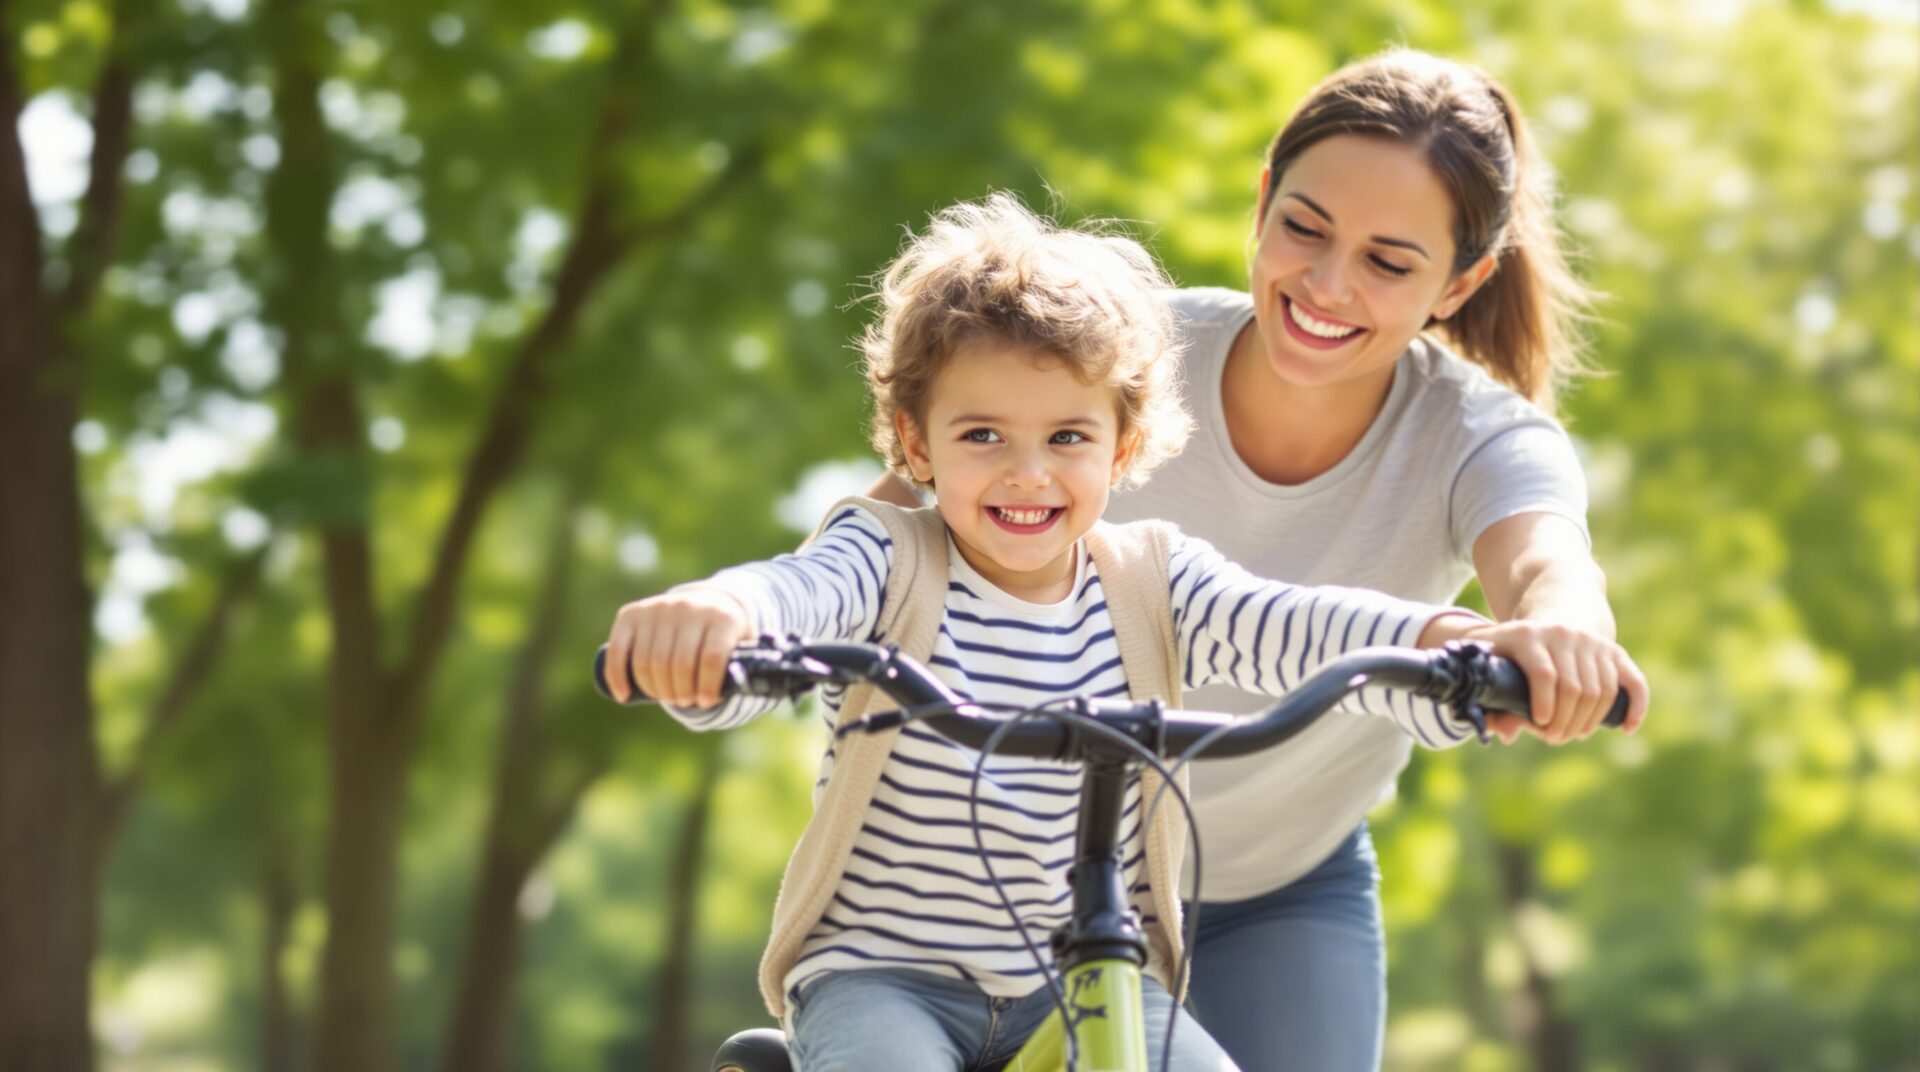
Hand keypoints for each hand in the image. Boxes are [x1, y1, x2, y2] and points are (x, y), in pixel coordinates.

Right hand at [605, 587, 753, 708]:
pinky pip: (619, 649)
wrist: (707, 603)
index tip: (705, 701)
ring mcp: (658, 609)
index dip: (706, 686)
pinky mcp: (632, 614)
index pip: (711, 658)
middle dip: (680, 691)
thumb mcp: (743, 646)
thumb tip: (760, 695)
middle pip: (678, 663)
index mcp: (721, 617)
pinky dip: (619, 675)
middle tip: (686, 701)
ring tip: (668, 696)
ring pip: (649, 661)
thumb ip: (747, 669)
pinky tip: (625, 695)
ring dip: (655, 689)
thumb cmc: (726, 636)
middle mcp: (688, 607)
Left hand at [1459, 619, 1650, 743]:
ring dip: (1589, 721)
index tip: (1541, 725)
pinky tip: (1626, 729)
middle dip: (1564, 721)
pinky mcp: (1614, 651)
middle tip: (1554, 738)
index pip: (1543, 673)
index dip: (1544, 703)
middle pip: (1573, 687)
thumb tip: (1505, 734)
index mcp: (1527, 635)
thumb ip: (1490, 701)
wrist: (1551, 617)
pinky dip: (1635, 707)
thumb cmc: (1515, 651)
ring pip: (1600, 690)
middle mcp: (1562, 633)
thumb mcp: (1493, 665)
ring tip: (1573, 734)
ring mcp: (1592, 642)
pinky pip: (1633, 681)